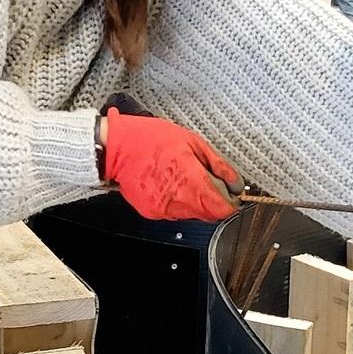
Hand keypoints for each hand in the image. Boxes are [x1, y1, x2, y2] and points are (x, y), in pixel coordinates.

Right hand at [101, 107, 242, 220]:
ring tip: (186, 177)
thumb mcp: (192, 142)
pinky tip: (171, 183)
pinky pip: (175, 212)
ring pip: (193, 214)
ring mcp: (162, 208)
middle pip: (209, 214)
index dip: (230, 202)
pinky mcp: (151, 212)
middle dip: (215, 201)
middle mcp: (176, 199)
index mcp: (188, 180)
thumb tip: (235, 181)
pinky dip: (179, 201)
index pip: (220, 208)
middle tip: (211, 182)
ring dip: (197, 201)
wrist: (117, 147)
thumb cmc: (150, 139)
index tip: (232, 194)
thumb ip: (217, 164)